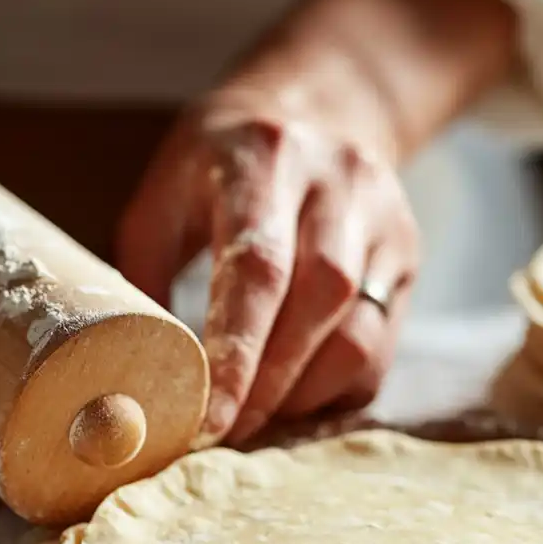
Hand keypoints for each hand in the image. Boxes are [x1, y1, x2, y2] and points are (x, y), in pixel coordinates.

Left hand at [118, 88, 418, 445]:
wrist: (323, 110)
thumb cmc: (225, 161)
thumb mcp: (167, 191)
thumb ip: (145, 271)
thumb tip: (135, 365)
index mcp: (264, 158)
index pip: (258, 268)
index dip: (236, 354)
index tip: (208, 421)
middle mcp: (339, 183)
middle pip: (317, 305)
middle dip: (269, 386)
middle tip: (226, 433)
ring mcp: (384, 220)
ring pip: (360, 334)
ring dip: (304, 394)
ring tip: (258, 418)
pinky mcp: (406, 256)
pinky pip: (381, 345)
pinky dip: (337, 388)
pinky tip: (298, 396)